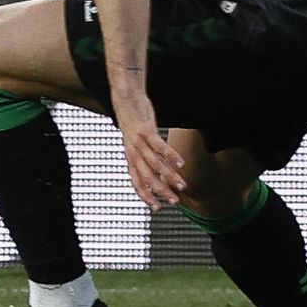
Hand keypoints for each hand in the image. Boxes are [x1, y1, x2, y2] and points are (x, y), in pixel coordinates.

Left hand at [112, 92, 186, 211]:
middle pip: (147, 177)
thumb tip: (154, 173)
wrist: (124, 98)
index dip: (145, 196)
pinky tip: (181, 163)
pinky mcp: (146, 130)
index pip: (136, 182)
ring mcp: (138, 141)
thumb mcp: (135, 143)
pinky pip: (159, 145)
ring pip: (155, 163)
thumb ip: (143, 158)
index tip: (156, 208)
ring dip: (169, 176)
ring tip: (182, 184)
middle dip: (161, 191)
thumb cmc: (132, 122)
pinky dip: (170, 155)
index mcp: (130, 157)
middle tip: (174, 200)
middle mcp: (133, 152)